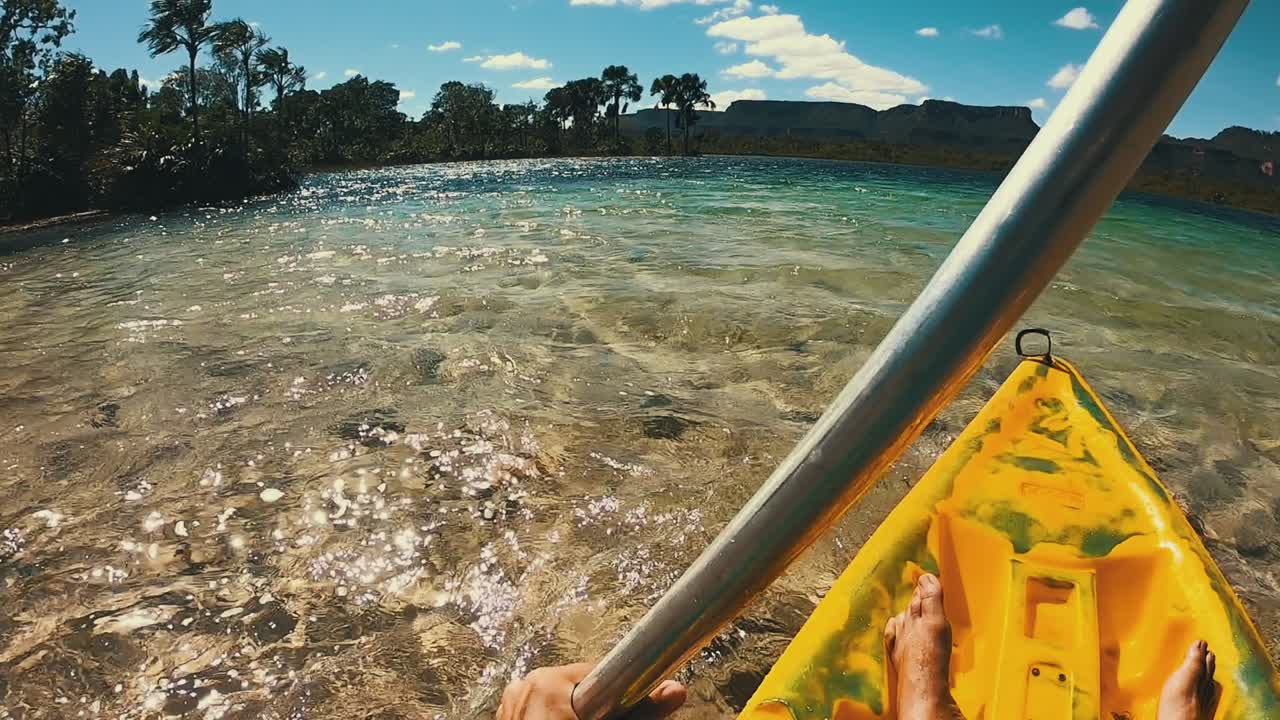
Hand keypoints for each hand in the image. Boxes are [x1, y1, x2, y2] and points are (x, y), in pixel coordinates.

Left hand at [497, 663, 686, 719]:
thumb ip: (643, 713)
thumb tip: (675, 690)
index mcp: (547, 682)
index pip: (599, 675)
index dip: (614, 696)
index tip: (620, 711)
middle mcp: (525, 685)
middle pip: (579, 688)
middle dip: (595, 709)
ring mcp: (512, 702)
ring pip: (561, 700)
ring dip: (575, 715)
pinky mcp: (508, 715)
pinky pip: (543, 711)